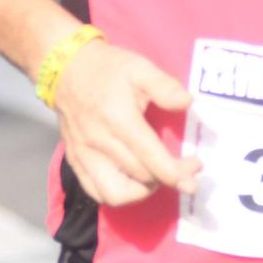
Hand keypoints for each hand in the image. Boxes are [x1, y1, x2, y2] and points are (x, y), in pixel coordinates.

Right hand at [51, 39, 202, 205]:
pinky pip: (96, 192)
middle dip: (170, 178)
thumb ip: (164, 86)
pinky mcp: (75, 161)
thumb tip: (188, 102)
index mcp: (119, 120)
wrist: (66, 69)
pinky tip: (134, 183)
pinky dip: (118, 195)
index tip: (196, 166)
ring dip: (143, 192)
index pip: (151, 158)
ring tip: (158, 179)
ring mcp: (85, 156)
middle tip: (187, 169)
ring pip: (116, 194)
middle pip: (140, 177)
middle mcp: (101, 143)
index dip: (177, 171)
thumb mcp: (139, 67)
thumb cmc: (107, 68)